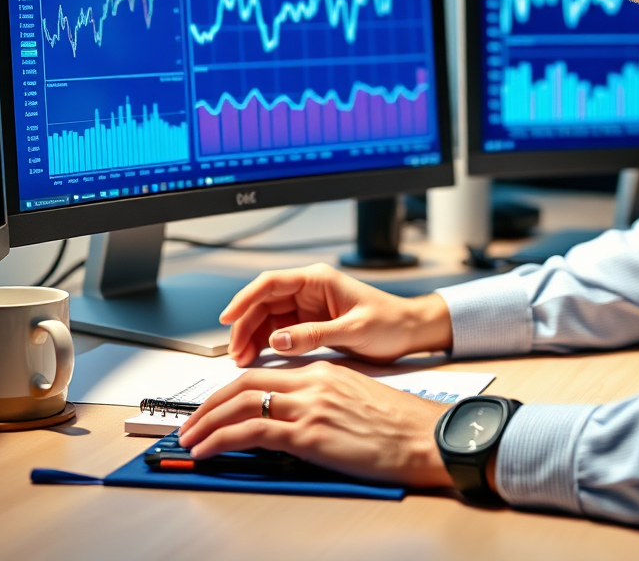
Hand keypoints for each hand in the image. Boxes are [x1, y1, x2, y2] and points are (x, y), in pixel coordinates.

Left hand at [177, 363, 452, 487]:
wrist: (425, 437)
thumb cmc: (401, 427)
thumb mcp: (357, 402)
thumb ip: (324, 402)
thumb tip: (298, 421)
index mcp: (326, 372)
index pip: (266, 373)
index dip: (232, 389)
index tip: (216, 405)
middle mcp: (314, 382)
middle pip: (245, 382)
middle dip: (209, 403)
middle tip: (190, 422)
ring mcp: (310, 406)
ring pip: (240, 402)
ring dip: (206, 421)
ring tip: (188, 438)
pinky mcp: (308, 433)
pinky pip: (250, 430)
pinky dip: (220, 438)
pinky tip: (206, 450)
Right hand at [221, 263, 452, 365]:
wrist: (410, 331)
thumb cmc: (390, 322)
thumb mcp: (353, 330)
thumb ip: (314, 334)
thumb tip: (277, 340)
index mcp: (319, 280)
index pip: (271, 283)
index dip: (245, 298)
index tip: (228, 318)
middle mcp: (310, 290)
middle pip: (264, 302)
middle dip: (245, 325)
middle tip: (235, 352)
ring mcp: (308, 307)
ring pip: (268, 317)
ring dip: (252, 336)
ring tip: (242, 359)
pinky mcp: (311, 323)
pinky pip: (280, 330)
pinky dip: (266, 343)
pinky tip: (258, 358)